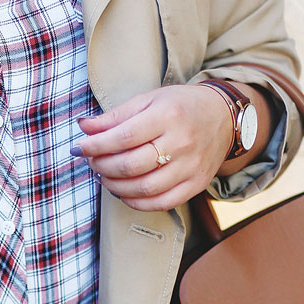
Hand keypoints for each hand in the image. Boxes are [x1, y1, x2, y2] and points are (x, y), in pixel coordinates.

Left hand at [74, 84, 234, 210]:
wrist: (223, 116)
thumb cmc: (180, 106)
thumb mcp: (149, 100)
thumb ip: (115, 116)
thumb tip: (83, 127)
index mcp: (168, 115)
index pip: (124, 137)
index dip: (96, 146)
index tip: (80, 147)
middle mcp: (181, 142)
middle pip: (131, 165)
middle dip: (102, 166)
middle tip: (91, 161)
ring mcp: (191, 166)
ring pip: (144, 188)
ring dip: (115, 186)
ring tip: (105, 176)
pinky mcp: (197, 184)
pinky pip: (162, 202)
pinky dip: (136, 202)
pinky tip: (124, 192)